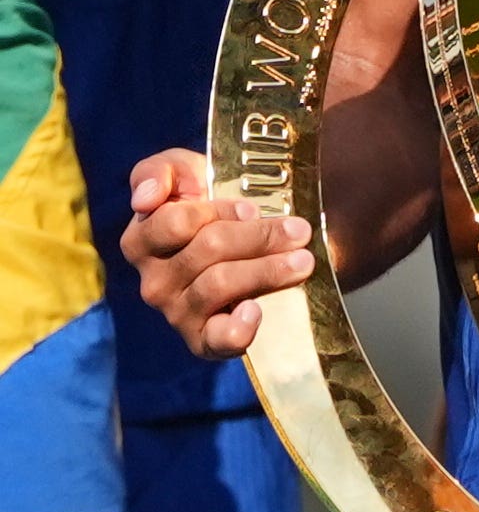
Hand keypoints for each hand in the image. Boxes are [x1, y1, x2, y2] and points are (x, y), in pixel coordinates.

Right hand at [120, 147, 313, 359]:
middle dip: (261, 236)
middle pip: (208, 250)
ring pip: (219, 284)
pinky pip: (216, 340)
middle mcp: (153, 280)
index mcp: (142, 240)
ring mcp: (177, 312)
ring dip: (268, 270)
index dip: (219, 212)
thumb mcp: (185, 172)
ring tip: (303, 260)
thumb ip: (160, 171)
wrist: (249, 243)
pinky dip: (237, 328)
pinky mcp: (202, 340)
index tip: (251, 208)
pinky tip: (256, 310)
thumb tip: (144, 199)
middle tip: (299, 231)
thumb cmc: (211, 202)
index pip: (175, 222)